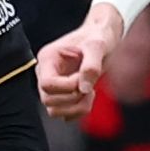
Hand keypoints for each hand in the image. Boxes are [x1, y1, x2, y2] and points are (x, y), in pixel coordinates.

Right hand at [36, 5, 124, 120]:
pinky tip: (90, 96)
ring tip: (91, 91)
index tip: (84, 77)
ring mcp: (53, 86)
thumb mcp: (97, 45)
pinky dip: (79, 111)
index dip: (68, 86)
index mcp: (48, 59)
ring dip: (76, 107)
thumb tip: (83, 89)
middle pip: (49, 100)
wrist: (104, 37)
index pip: (47, 84)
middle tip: (89, 85)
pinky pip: (65, 114)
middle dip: (73, 97)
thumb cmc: (99, 36)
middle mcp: (46, 74)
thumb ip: (91, 65)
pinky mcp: (63, 95)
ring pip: (54, 111)